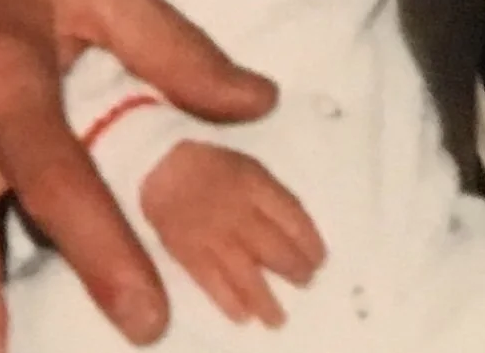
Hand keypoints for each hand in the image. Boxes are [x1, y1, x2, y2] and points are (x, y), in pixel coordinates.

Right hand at [141, 141, 325, 326]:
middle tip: (307, 281)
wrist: (163, 167)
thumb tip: (295, 228)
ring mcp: (213, 237)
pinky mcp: (189, 255)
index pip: (293, 218)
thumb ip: (272, 196)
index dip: (310, 242)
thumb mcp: (251, 167)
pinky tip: (244, 317)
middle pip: (274, 249)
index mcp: (256, 187)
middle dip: (295, 270)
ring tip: (279, 318)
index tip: (320, 258)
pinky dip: (229, 302)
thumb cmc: (214, 166)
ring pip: (246, 275)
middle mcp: (239, 214)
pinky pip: (212, 283)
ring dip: (266, 300)